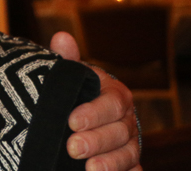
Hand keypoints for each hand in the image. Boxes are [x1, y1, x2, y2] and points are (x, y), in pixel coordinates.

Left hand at [50, 32, 141, 170]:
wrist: (74, 116)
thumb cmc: (73, 93)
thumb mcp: (69, 76)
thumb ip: (67, 61)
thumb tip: (62, 37)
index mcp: (115, 95)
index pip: (112, 103)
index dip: (94, 113)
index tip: (71, 121)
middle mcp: (127, 119)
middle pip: (120, 132)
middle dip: (97, 141)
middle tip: (73, 148)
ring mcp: (129, 143)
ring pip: (127, 154)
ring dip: (110, 163)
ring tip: (89, 169)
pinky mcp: (127, 163)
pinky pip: (132, 170)